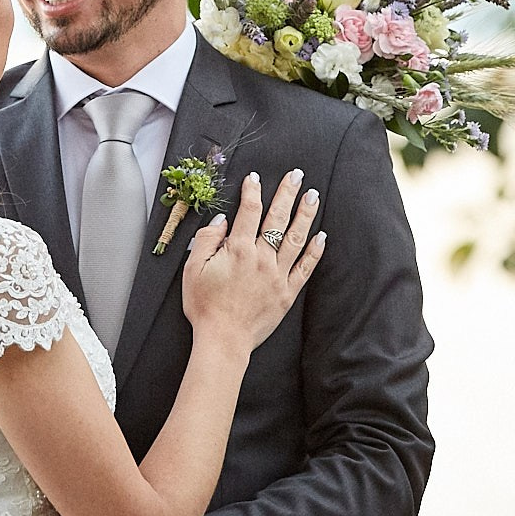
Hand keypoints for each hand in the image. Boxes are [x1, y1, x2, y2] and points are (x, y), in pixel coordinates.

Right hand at [181, 169, 324, 352]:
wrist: (223, 339)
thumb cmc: (204, 305)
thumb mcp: (193, 269)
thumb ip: (207, 240)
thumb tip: (221, 220)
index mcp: (238, 250)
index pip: (249, 211)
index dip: (253, 190)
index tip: (256, 177)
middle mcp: (262, 258)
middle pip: (277, 218)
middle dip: (287, 193)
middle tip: (296, 175)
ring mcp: (277, 275)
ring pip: (296, 238)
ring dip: (305, 214)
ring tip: (312, 196)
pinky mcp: (287, 292)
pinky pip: (305, 268)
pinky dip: (315, 251)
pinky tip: (321, 236)